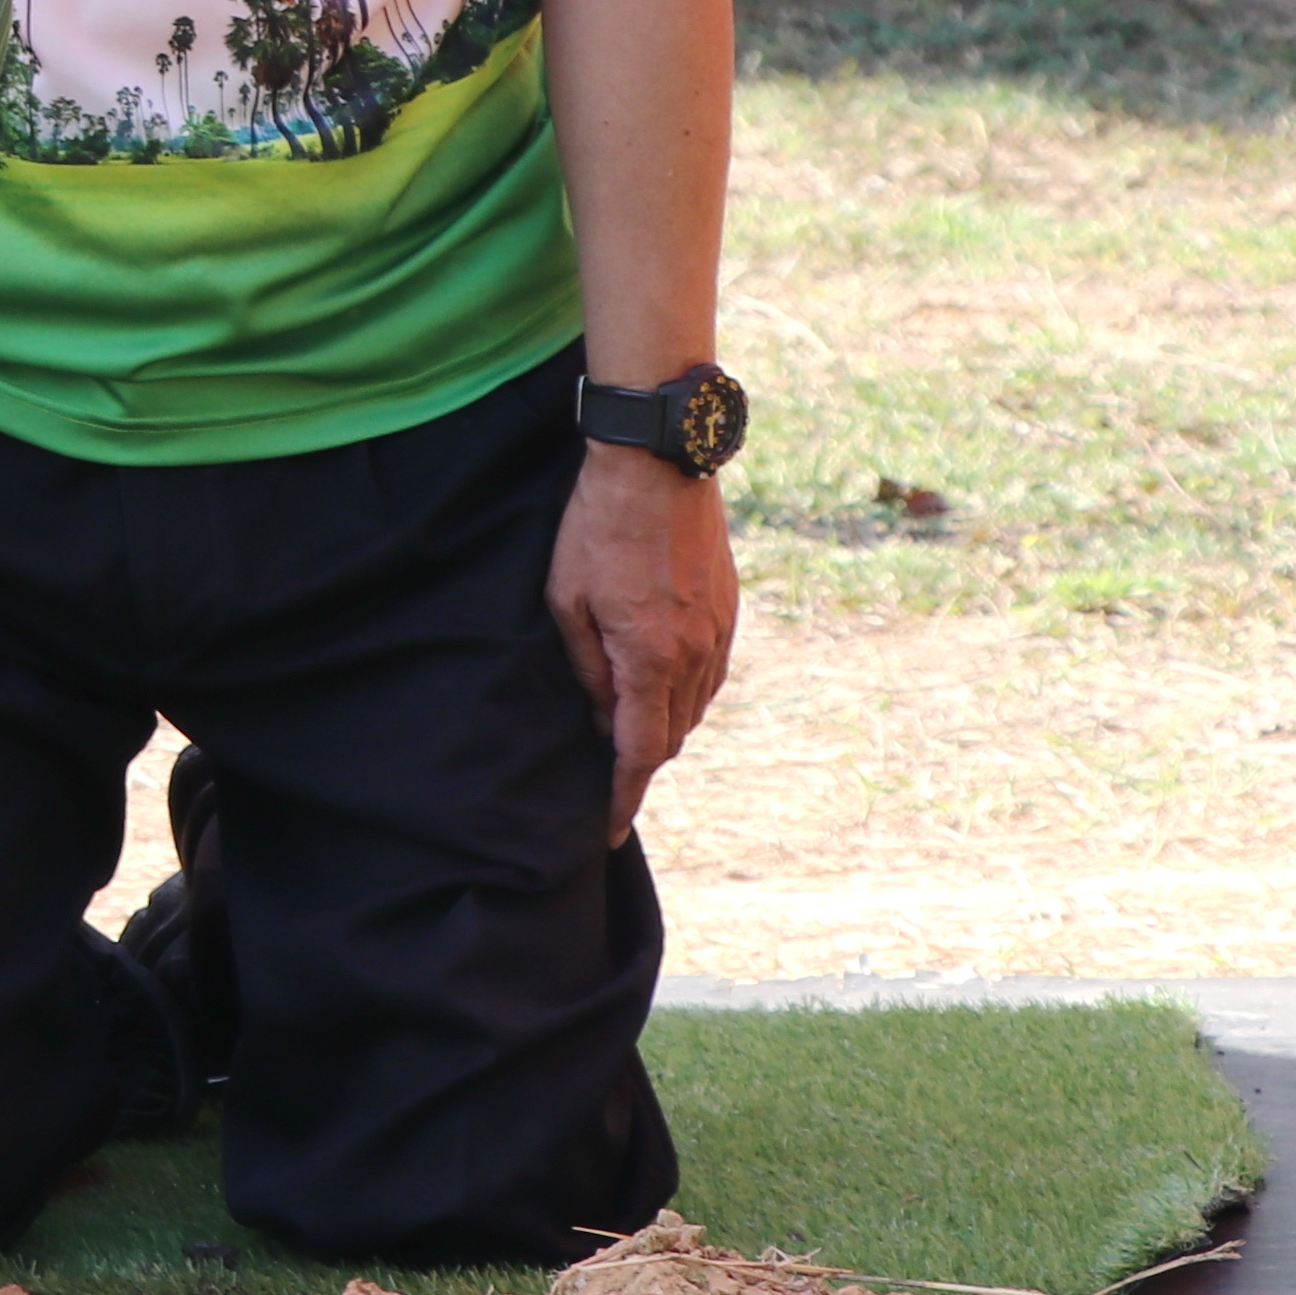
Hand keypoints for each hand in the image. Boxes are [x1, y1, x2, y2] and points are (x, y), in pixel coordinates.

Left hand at [546, 447, 737, 842]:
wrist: (659, 463)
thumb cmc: (597, 527)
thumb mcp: (567, 600)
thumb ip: (588, 669)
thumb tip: (604, 720)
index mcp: (649, 658)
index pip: (638, 751)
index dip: (623, 797)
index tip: (610, 830)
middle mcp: (694, 655)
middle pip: (670, 737)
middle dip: (640, 765)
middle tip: (610, 781)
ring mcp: (718, 632)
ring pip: (694, 709)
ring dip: (664, 728)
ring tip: (632, 735)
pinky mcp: (729, 609)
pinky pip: (711, 674)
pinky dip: (687, 694)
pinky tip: (664, 688)